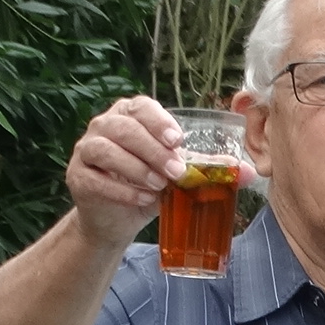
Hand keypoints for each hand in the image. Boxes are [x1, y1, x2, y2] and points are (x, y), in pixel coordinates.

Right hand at [66, 96, 196, 251]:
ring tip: (159, 185)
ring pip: (105, 149)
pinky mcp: (78, 176)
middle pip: (123, 128)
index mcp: (130, 116)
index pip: (141, 106)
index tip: (177, 140)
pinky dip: (120, 190)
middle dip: (152, 149)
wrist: (118, 217)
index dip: (158, 121)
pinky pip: (95, 178)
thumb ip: (206, 168)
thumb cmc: (150, 185)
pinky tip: (141, 199)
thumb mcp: (178, 174)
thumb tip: (246, 173)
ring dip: (136, 168)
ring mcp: (87, 150)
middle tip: (176, 171)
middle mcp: (105, 126)